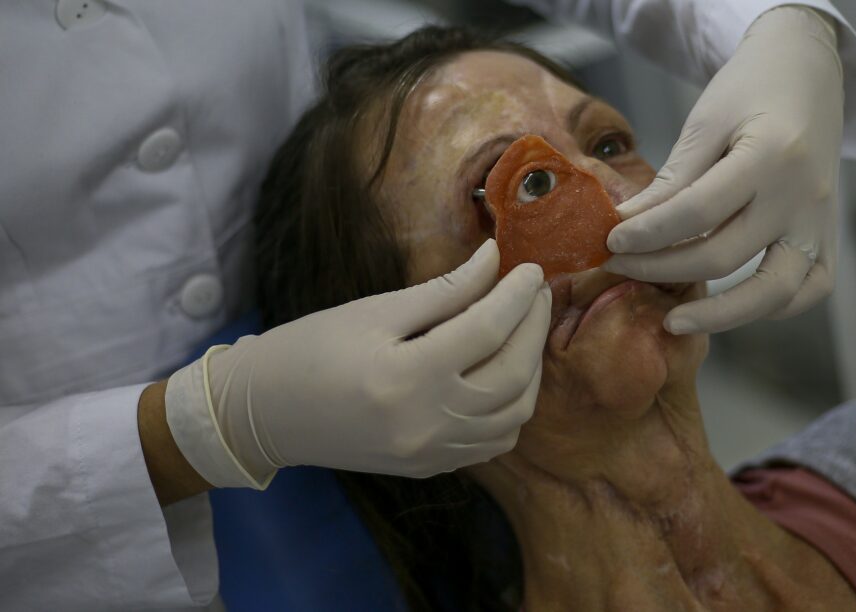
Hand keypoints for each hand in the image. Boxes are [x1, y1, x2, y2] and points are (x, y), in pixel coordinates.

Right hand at [167, 239, 551, 484]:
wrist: (265, 414)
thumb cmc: (312, 349)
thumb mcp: (374, 310)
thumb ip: (442, 290)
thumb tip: (494, 259)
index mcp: (407, 375)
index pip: (488, 329)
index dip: (517, 294)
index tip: (531, 268)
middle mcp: (427, 423)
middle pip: (513, 373)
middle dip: (534, 326)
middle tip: (537, 292)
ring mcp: (432, 453)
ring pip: (514, 414)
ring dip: (531, 368)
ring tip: (525, 329)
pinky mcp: (431, 468)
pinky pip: (494, 441)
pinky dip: (513, 406)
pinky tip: (505, 374)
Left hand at [604, 7, 842, 334]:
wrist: (808, 69)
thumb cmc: (751, 86)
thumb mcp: (705, 121)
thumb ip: (672, 180)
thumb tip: (626, 227)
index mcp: (771, 156)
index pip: (697, 212)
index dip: (647, 234)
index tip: (610, 242)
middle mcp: (802, 196)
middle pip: (724, 256)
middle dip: (661, 268)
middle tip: (619, 267)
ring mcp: (821, 221)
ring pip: (775, 292)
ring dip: (719, 315)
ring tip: (672, 322)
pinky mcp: (829, 234)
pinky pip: (809, 288)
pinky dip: (773, 307)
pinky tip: (731, 306)